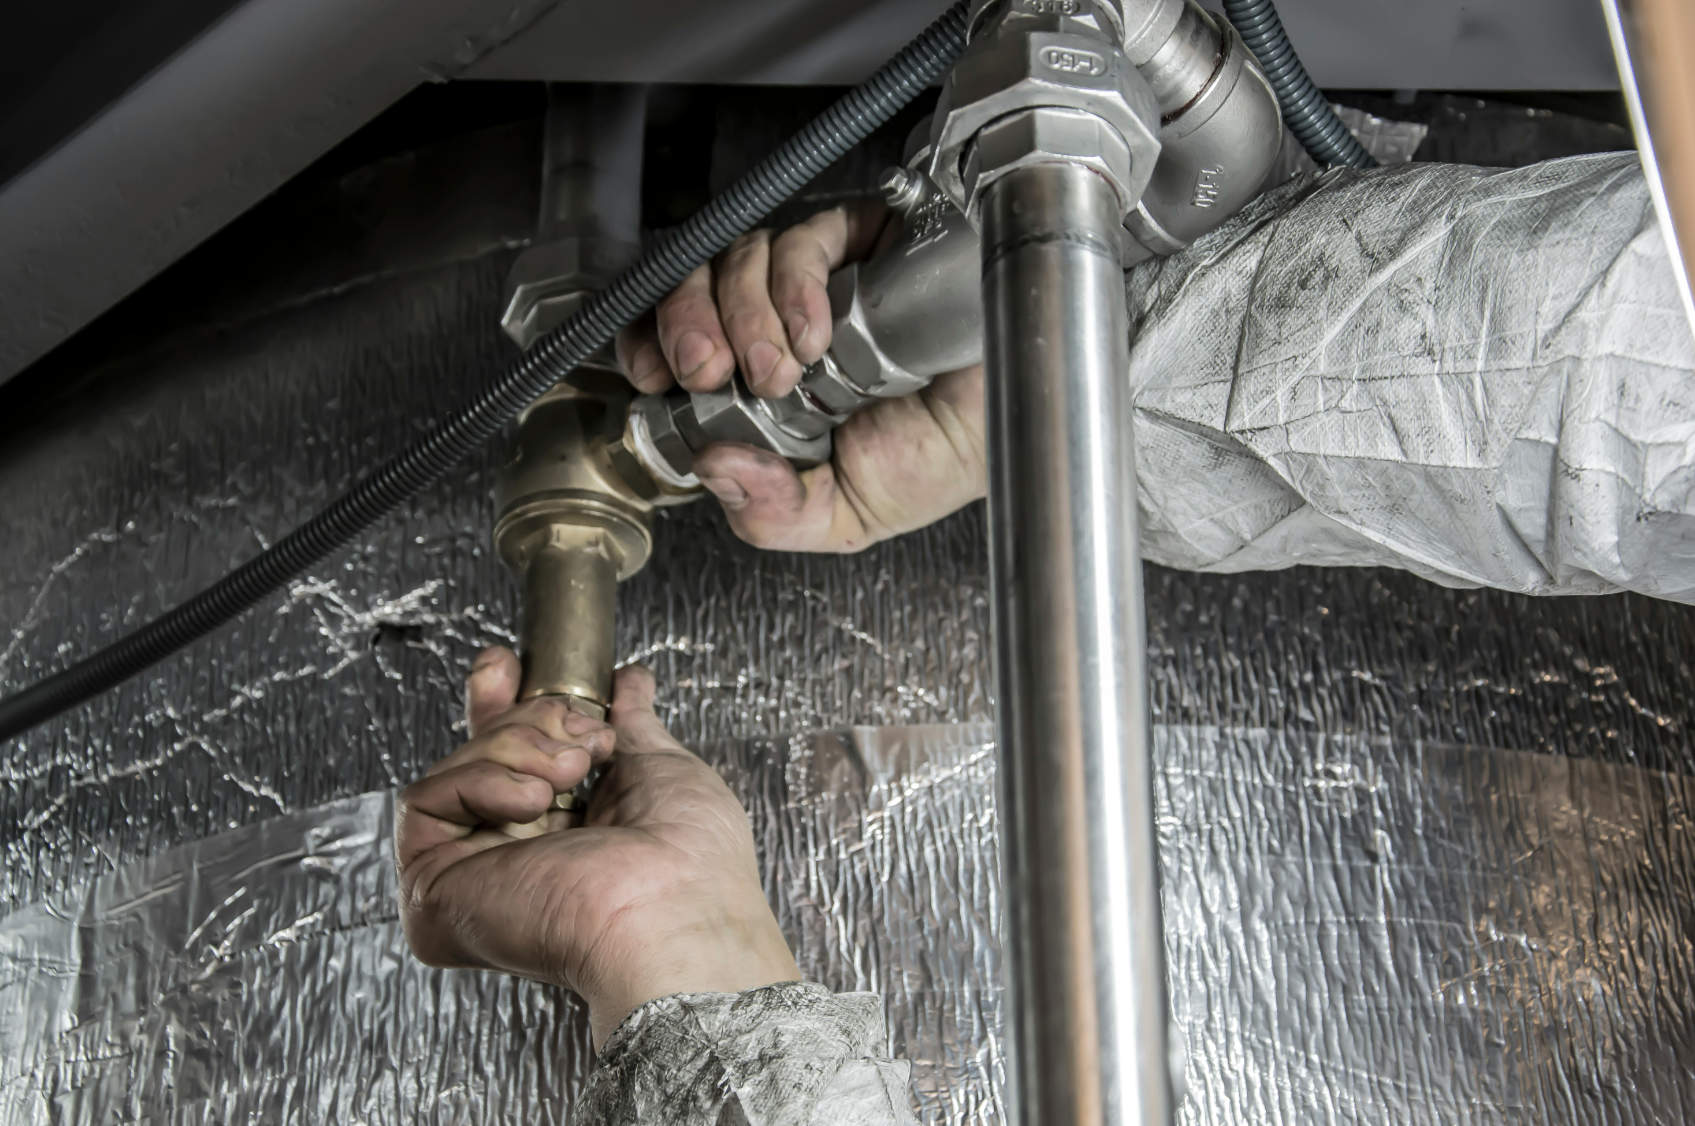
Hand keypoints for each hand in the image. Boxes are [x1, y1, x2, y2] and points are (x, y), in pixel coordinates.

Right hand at [396, 648, 799, 1045]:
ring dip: (519, 748)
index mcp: (566, 838)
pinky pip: (425, 801)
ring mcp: (471, 877)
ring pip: (456, 768)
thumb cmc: (690, 863)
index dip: (503, 705)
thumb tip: (630, 682)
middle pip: (479, 754)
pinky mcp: (434, 891)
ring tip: (569, 776)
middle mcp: (514, 860)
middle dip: (524, 718)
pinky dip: (480, 781)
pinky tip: (531, 801)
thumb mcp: (661, 768)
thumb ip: (632, 725)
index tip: (509, 665)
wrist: (674, 911)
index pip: (511, 761)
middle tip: (577, 736)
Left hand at [615, 202, 987, 552]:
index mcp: (763, 385)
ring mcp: (819, 281)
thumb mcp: (845, 514)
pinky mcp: (862, 242)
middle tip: (709, 370)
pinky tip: (819, 331)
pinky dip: (796, 284)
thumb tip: (714, 470)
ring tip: (782, 369)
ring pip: (739, 257)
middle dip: (686, 326)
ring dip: (744, 313)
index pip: (680, 342)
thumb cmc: (947, 457)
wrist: (1023, 422)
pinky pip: (804, 239)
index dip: (652, 344)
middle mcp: (781, 324)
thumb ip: (775, 512)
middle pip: (694, 287)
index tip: (653, 375)